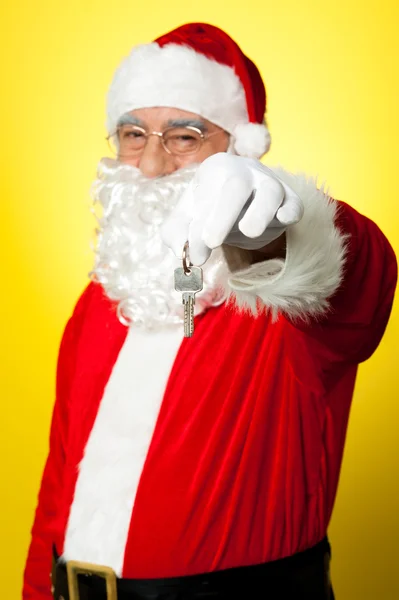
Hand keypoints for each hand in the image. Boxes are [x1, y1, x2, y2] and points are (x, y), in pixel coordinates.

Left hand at [161, 153, 303, 264]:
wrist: (243, 205)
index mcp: (216, 168)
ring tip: (250, 233)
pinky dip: (291, 211)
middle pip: (236, 186)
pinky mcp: (290, 200)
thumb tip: (180, 248)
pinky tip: (283, 220)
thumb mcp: (188, 218)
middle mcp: (245, 171)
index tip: (196, 256)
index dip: (199, 226)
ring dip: (260, 213)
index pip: (207, 194)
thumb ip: (177, 233)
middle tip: (212, 242)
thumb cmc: (212, 209)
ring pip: (271, 190)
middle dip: (223, 215)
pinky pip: (294, 203)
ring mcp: (270, 183)